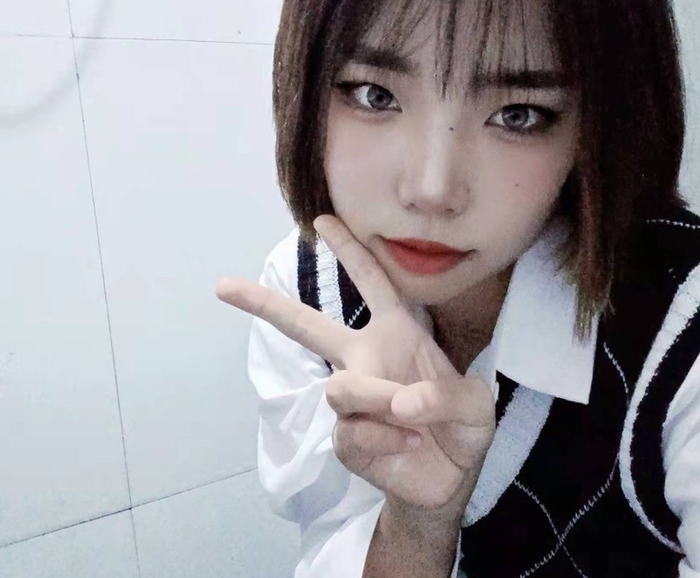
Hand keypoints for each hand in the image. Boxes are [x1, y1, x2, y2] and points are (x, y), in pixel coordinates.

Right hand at [216, 214, 495, 520]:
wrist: (452, 478)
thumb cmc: (463, 426)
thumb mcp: (476, 405)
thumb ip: (447, 396)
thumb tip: (399, 401)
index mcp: (397, 331)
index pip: (372, 280)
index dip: (350, 249)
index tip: (322, 221)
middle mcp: (365, 358)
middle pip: (307, 325)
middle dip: (266, 304)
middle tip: (224, 285)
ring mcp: (352, 399)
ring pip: (340, 389)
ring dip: (377, 401)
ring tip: (410, 418)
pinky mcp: (346, 438)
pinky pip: (351, 433)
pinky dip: (385, 441)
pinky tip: (405, 446)